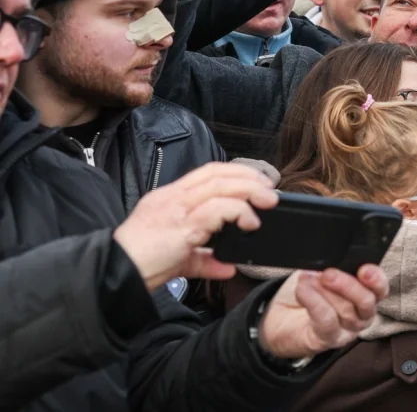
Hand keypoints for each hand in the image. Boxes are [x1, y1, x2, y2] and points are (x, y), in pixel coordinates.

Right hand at [113, 163, 275, 291]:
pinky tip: (249, 223)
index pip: (206, 173)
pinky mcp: (180, 225)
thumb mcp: (179, 260)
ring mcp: (175, 208)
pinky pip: (216, 209)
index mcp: (168, 199)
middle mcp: (171, 198)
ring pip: (219, 185)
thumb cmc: (140, 266)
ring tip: (268, 202)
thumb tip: (228, 267)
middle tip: (270, 190)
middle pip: (216, 174)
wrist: (113, 276)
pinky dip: (238, 212)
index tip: (258, 183)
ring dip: (249, 191)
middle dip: (248, 178)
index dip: (235, 173)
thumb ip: (204, 261)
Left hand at [258, 266, 388, 359]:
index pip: (380, 289)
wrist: (282, 319)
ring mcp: (348, 330)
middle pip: (366, 301)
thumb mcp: (322, 274)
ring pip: (346, 310)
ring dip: (324, 291)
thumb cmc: (309, 293)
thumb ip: (333, 268)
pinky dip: (314, 302)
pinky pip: (326, 320)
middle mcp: (362, 315)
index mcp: (367, 295)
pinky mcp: (329, 340)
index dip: (376, 279)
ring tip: (307, 280)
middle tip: (328, 274)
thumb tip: (333, 259)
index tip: (364, 269)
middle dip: (347, 285)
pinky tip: (303, 291)